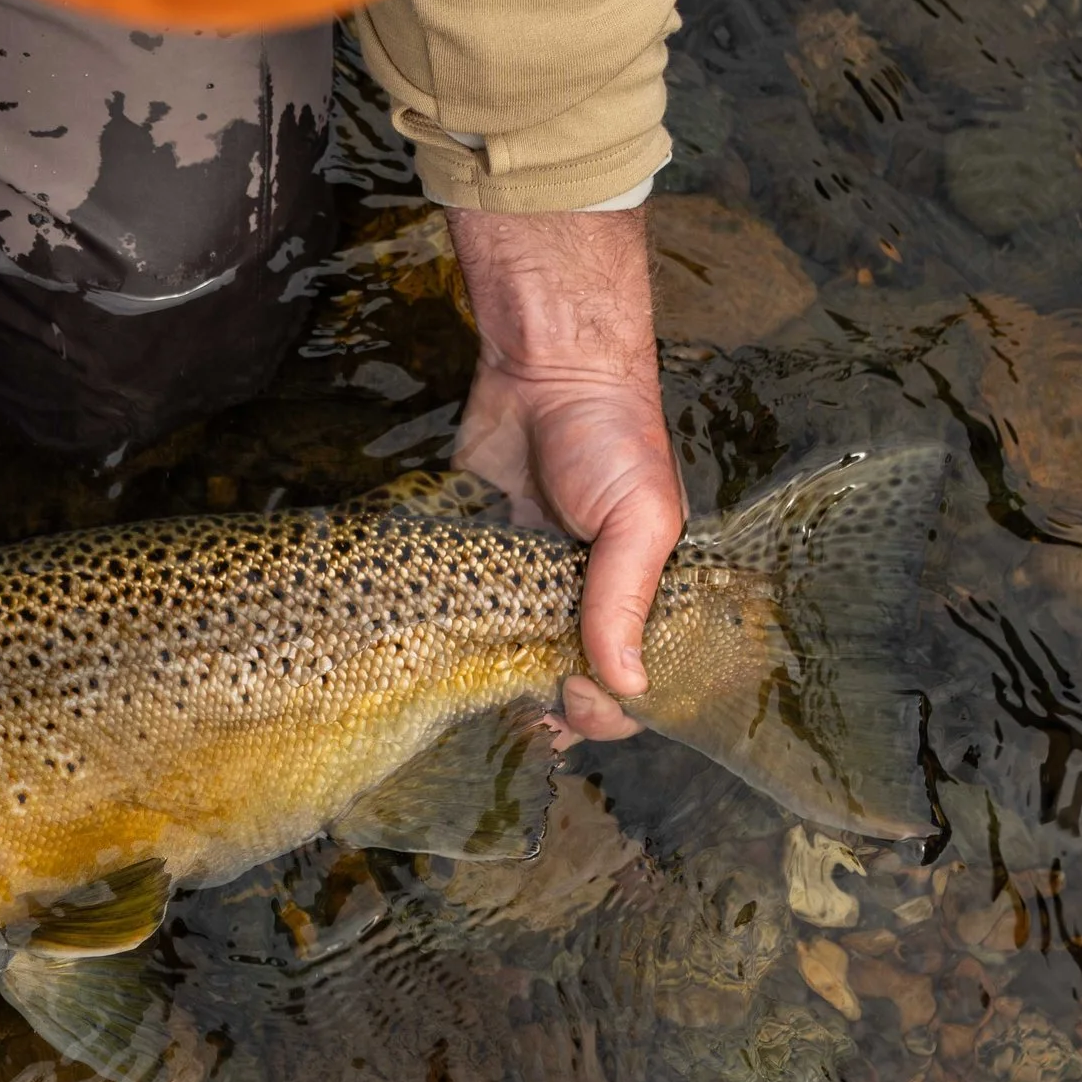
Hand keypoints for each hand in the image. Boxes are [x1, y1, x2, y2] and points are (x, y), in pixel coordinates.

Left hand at [447, 203, 683, 742]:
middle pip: (568, 681)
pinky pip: (467, 616)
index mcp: (637, 593)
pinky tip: (442, 664)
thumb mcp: (639, 519)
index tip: (576, 698)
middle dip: (550, 709)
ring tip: (484, 698)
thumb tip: (629, 683)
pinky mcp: (476, 561)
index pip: (630, 677)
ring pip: (512, 660)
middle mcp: (583, 597)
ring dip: (499, 688)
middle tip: (529, 712)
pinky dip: (457, 644)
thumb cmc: (611, 438)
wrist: (543, 369)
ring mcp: (526, 584)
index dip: (607, 704)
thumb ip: (627, 599)